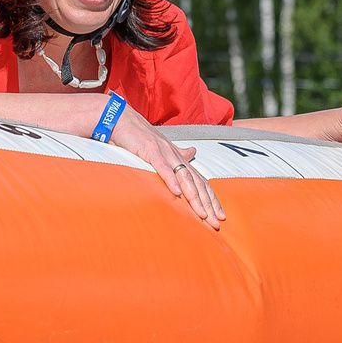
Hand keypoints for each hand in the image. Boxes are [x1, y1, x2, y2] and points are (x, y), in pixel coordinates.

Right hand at [112, 111, 225, 230]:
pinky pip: (162, 167)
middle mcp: (176, 156)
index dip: (212, 199)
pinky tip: (177, 193)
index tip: (220, 216)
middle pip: (197, 183)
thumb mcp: (162, 147)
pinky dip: (170, 180)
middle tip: (216, 223)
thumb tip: (193, 151)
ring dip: (194, 197)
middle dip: (208, 204)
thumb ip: (178, 153)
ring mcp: (165, 153)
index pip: (201, 182)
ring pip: (184, 177)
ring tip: (202, 214)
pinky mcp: (150, 150)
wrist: (122, 119)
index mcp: (179, 158)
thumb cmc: (140, 136)